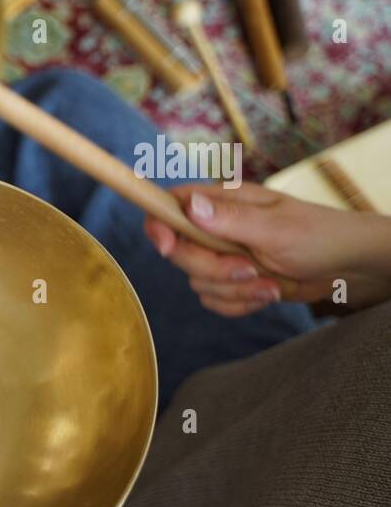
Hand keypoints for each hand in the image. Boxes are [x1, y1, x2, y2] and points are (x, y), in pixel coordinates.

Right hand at [143, 182, 390, 316]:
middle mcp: (216, 228)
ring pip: (197, 281)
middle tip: (248, 268)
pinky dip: (239, 303)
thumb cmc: (320, 236)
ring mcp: (223, 256)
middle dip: (212, 268)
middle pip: (180, 252)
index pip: (171, 206)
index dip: (159, 225)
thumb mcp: (276, 228)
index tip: (166, 247)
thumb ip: (230, 219)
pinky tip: (267, 294)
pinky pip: (214, 300)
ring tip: (270, 283)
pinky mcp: (232, 282)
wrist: (348, 268)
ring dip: (234, 290)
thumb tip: (189, 205)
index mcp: (223, 203)